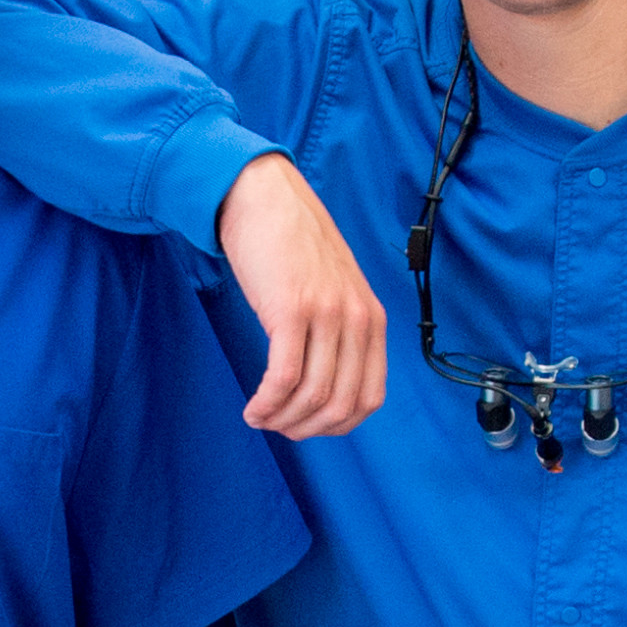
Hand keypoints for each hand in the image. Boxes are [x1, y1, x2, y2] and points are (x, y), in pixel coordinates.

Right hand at [218, 155, 386, 436]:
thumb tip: (324, 385)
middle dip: (307, 429)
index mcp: (372, 318)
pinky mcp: (291, 309)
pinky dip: (267, 403)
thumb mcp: (333, 288)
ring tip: (260, 418)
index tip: (307, 425)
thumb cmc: (291, 243)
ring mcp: (326, 314)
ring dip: (283, 419)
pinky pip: (283, 376)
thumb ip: (339, 329)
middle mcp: (357, 319)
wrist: (264, 197)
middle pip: (341, 404)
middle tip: (279, 428)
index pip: (370, 398)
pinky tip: (253, 408)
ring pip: (313, 396)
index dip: (336, 425)